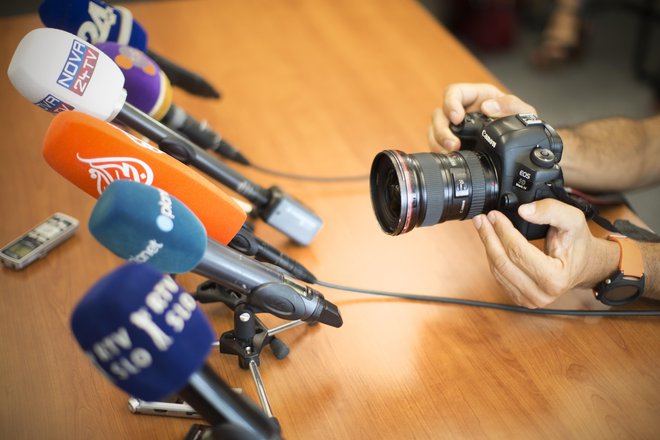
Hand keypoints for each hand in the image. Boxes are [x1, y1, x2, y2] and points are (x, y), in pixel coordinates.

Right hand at [428, 83, 536, 151]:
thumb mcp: (523, 111)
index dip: (450, 103)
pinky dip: (439, 151)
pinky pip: (437, 144)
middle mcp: (461, 110)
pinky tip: (448, 157)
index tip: (457, 117)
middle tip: (453, 143)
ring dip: (438, 141)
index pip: (453, 92)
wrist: (520, 147)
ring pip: (434, 130)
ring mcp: (454, 128)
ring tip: (450, 152)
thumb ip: (510, 105)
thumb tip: (487, 107)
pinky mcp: (451, 142)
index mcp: (476, 97)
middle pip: (439, 114)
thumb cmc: (520, 123)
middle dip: (442, 129)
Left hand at [472, 199, 618, 307]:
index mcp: (555, 278)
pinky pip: (499, 276)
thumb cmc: (578, 244)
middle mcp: (541, 294)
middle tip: (481, 219)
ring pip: (497, 270)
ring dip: (487, 246)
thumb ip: (550, 211)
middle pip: (503, 262)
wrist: (585, 265)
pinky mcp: (520, 298)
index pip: (518, 251)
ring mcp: (530, 300)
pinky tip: (491, 242)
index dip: (503, 230)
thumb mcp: (573, 220)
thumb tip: (523, 210)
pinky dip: (493, 257)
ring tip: (483, 227)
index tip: (493, 215)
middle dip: (488, 237)